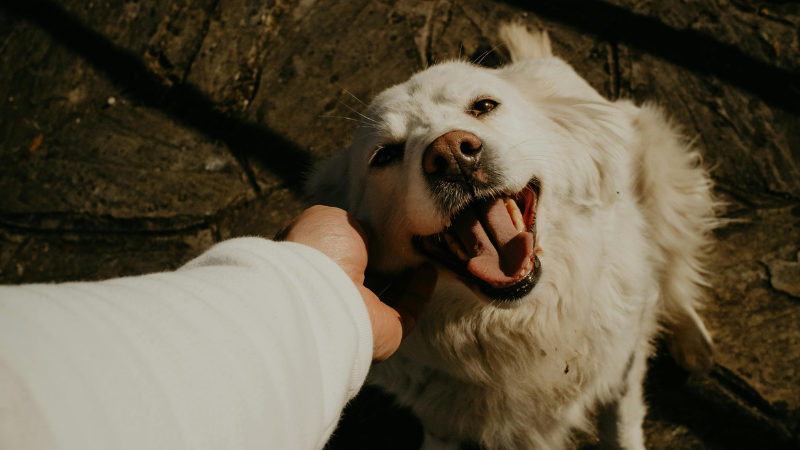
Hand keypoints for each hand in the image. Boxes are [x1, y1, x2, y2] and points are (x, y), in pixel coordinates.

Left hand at [275, 206, 437, 360]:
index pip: (347, 255)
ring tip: (428, 253)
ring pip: (391, 295)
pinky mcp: (385, 332)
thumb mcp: (332, 220)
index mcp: (319, 267)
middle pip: (370, 276)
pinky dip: (420, 292)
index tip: (389, 229)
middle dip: (391, 260)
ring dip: (409, 276)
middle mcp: (337, 293)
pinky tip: (430, 271)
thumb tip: (372, 236)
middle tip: (413, 242)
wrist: (322, 292)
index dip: (368, 242)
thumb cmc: (321, 250)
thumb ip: (354, 226)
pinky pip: (408, 311)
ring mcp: (361, 315)